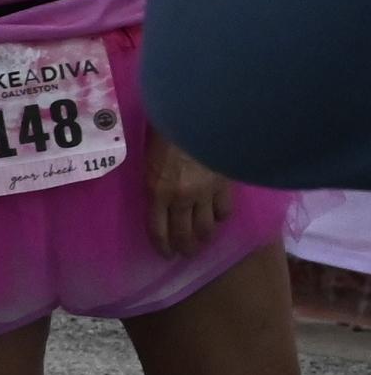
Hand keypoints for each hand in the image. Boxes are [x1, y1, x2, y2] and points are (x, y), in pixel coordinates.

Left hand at [146, 128, 234, 258]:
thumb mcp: (149, 159)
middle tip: (186, 253)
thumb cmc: (167, 132)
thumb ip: (155, 180)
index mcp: (157, 191)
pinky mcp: (224, 187)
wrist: (197, 119)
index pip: (157, 229)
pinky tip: (219, 217)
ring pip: (206, 227)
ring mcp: (204, 194)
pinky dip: (221, 217)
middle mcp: (180, 198)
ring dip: (204, 237)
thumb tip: (158, 195)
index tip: (166, 254)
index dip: (162, 245)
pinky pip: (224, 211)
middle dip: (184, 247)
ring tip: (203, 240)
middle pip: (183, 233)